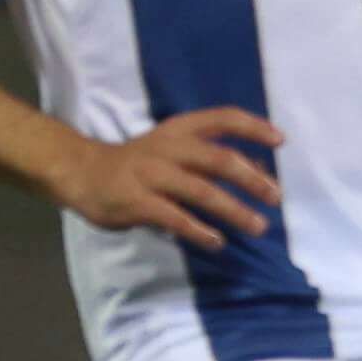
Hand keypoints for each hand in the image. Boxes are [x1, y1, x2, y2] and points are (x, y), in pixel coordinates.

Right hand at [53, 107, 283, 246]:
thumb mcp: (174, 149)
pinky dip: (200, 231)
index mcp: (179, 129)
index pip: (221, 118)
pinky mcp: (136, 202)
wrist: (80, 172)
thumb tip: (261, 171)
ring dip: (234, 210)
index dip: (252, 127)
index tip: (281, 140)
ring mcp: (150, 175)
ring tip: (258, 226)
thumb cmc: (139, 163)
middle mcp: (167, 148)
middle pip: (218, 159)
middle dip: (252, 179)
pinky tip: (218, 242)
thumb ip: (211, 157)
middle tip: (276, 197)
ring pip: (201, 191)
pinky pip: (175, 218)